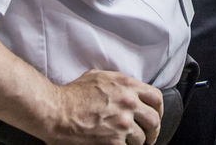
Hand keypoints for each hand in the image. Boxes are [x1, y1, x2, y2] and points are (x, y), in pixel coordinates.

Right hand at [48, 70, 163, 144]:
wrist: (57, 111)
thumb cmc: (72, 94)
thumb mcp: (98, 77)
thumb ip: (118, 83)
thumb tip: (128, 89)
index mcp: (127, 85)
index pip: (156, 98)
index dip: (158, 110)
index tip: (156, 117)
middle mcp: (129, 103)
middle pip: (154, 120)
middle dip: (153, 131)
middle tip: (149, 137)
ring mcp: (123, 122)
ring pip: (142, 137)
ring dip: (137, 142)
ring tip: (130, 143)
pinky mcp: (114, 140)